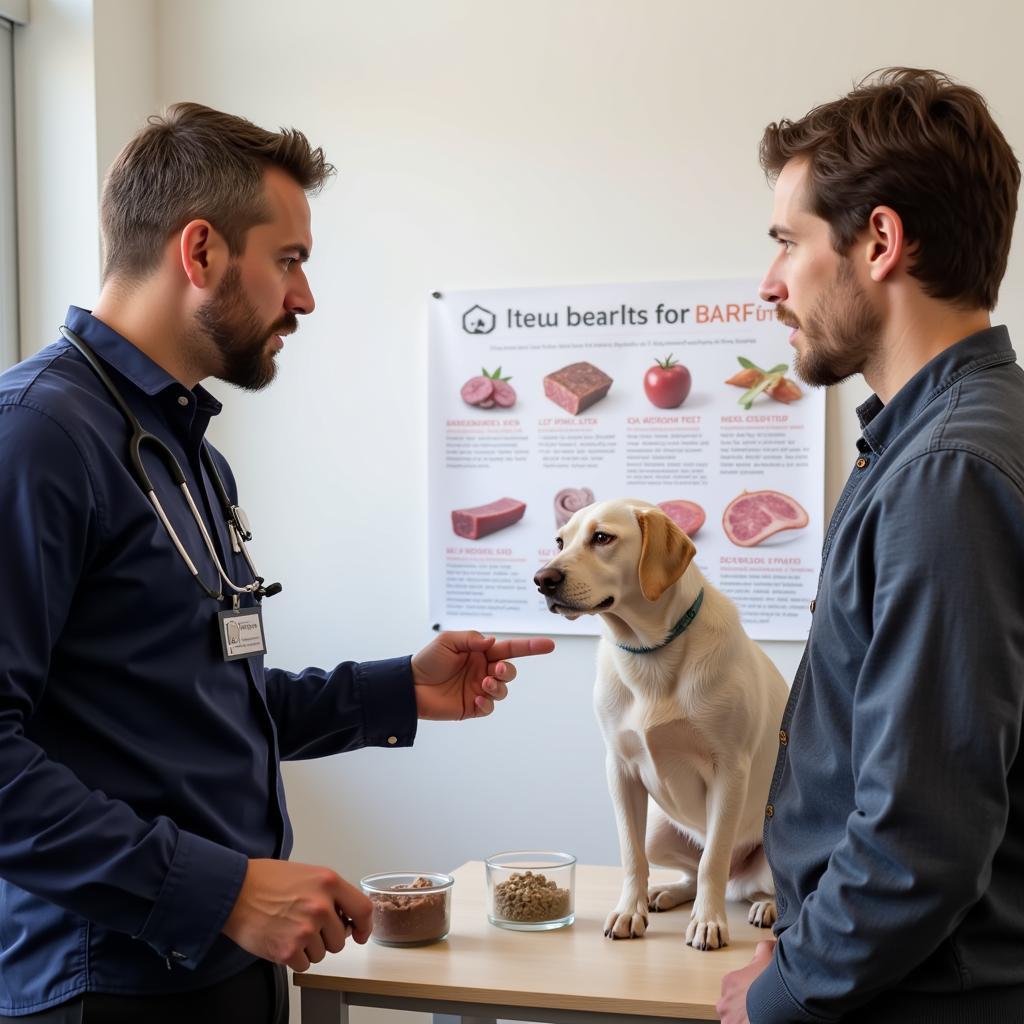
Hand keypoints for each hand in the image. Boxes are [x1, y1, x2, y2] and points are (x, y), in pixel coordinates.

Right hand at [222, 859, 371, 971]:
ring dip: (309, 947)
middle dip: (327, 936)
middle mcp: (321, 905)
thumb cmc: (266, 880)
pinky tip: (281, 939)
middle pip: (341, 938)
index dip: (364, 925)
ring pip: (323, 953)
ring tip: (290, 928)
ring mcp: (306, 929)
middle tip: (306, 925)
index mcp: (329, 882)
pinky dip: (294, 958)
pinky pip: (305, 964)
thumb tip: (346, 915)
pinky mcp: (289, 950)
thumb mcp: (308, 874)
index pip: (363, 909)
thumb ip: (330, 892)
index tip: (360, 933)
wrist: (234, 891)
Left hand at [411, 631, 554, 719]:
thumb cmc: (428, 660)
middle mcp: (483, 670)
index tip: (549, 644)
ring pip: (503, 690)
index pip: (510, 649)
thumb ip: (471, 639)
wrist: (410, 687)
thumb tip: (492, 642)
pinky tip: (475, 699)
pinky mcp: (472, 707)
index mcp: (480, 653)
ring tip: (484, 684)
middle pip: (510, 670)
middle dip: (507, 670)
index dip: (530, 647)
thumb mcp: (448, 641)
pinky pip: (489, 707)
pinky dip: (486, 703)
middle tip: (495, 669)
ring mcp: (478, 689)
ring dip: (498, 687)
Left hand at [717, 939, 775, 1023]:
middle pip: (733, 1006)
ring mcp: (728, 1019)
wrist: (772, 1001)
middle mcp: (724, 1001)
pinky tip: (759, 1020)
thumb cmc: (768, 981)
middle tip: (759, 1008)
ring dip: (744, 1019)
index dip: (749, 991)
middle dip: (744, 1008)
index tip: (758, 994)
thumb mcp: (766, 959)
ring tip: (759, 1016)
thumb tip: (769, 943)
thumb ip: (764, 949)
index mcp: (729, 983)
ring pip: (734, 1020)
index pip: (735, 988)